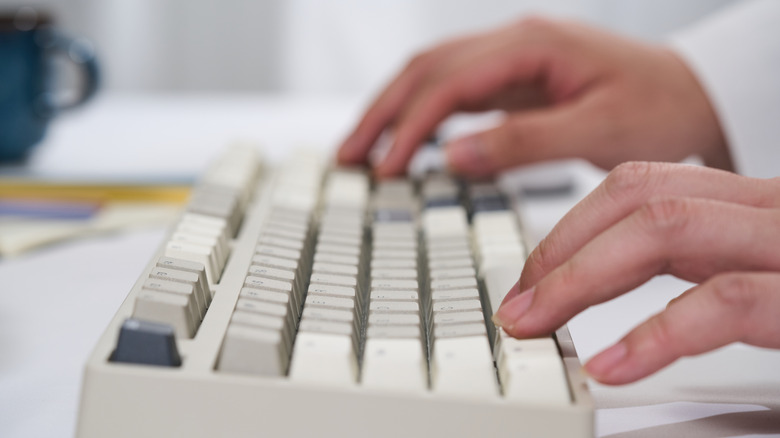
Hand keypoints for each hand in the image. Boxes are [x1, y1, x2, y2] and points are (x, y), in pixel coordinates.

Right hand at [337, 17, 729, 177]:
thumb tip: (452, 156)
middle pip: (426, 70)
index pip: (448, 83)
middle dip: (382, 114)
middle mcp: (514, 44)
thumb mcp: (597, 129)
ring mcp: (512, 60)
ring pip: (433, 78)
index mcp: (531, 45)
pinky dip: (423, 118)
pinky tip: (408, 141)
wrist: (693, 94)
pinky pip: (455, 94)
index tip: (386, 167)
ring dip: (394, 112)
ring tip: (362, 150)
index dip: (410, 126)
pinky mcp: (515, 81)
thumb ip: (523, 141)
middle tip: (348, 156)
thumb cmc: (660, 106)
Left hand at [492, 162, 779, 383]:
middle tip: (515, 307)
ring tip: (538, 324)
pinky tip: (610, 365)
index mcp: (743, 205)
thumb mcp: (759, 264)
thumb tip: (610, 276)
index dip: (570, 231)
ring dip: (581, 279)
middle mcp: (761, 209)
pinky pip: (723, 301)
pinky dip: (656, 334)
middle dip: (560, 251)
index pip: (638, 188)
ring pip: (664, 228)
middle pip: (637, 198)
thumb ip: (699, 261)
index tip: (527, 282)